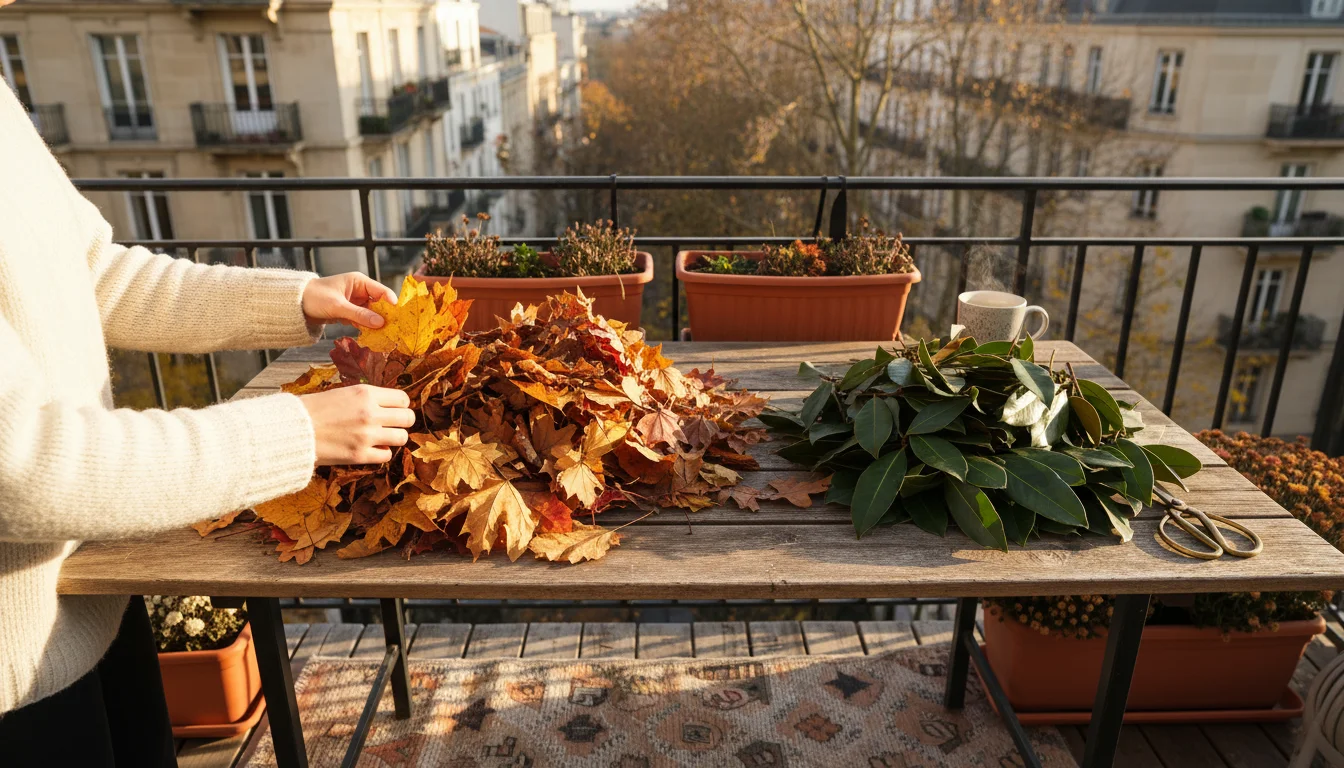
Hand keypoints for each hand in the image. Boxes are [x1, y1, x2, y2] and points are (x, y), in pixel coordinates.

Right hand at [299, 385, 414, 464]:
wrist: (292, 429)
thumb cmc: (313, 409)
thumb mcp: (342, 393)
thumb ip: (366, 399)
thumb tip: (387, 406)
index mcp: (366, 393)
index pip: (403, 399)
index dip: (400, 406)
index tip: (393, 410)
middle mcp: (370, 413)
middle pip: (408, 418)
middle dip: (402, 422)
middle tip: (391, 425)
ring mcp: (366, 435)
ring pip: (402, 438)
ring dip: (394, 438)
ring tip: (382, 438)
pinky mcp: (359, 455)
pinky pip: (386, 455)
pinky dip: (381, 453)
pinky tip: (371, 449)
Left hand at [301, 273, 397, 328]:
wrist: (295, 305)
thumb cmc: (314, 298)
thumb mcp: (337, 306)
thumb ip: (359, 314)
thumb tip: (381, 323)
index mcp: (359, 282)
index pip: (382, 291)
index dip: (392, 304)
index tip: (399, 318)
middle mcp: (360, 291)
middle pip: (380, 304)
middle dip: (386, 316)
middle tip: (394, 330)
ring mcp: (355, 302)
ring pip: (373, 313)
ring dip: (377, 323)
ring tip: (385, 335)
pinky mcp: (350, 312)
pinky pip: (364, 319)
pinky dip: (367, 327)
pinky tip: (373, 336)